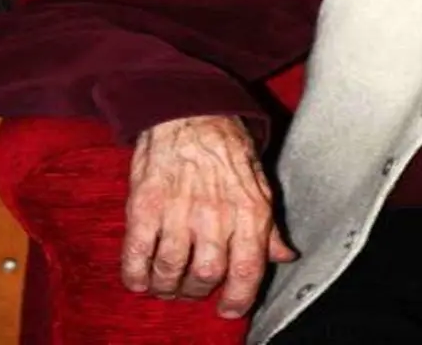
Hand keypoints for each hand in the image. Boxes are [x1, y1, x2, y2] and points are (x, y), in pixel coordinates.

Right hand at [121, 115, 296, 318]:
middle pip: (205, 276)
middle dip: (197, 292)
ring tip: (166, 283)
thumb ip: (270, 227)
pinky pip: (137, 255)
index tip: (229, 309)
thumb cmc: (228, 149)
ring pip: (170, 272)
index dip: (238, 299)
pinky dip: (136, 275)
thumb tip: (285, 256)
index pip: (247, 271)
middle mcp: (216, 215)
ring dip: (166, 286)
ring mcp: (179, 211)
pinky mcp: (146, 205)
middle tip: (191, 288)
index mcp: (250, 211)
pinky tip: (139, 278)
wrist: (191, 112)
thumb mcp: (260, 185)